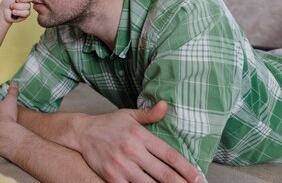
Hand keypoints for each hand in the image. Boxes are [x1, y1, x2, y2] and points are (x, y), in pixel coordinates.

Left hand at [2, 0, 34, 21]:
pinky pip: (26, 12)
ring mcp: (27, 8)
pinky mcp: (26, 15)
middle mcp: (27, 1)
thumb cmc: (6, 3)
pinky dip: (18, 12)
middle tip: (15, 0)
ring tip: (12, 8)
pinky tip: (14, 12)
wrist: (3, 13)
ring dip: (17, 7)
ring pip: (27, 6)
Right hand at [76, 103, 202, 182]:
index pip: (169, 154)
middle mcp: (132, 151)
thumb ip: (149, 114)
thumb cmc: (108, 124)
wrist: (82, 133)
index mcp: (140, 136)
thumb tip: (166, 105)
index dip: (186, 168)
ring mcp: (122, 166)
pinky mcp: (111, 177)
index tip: (199, 177)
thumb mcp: (129, 115)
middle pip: (163, 174)